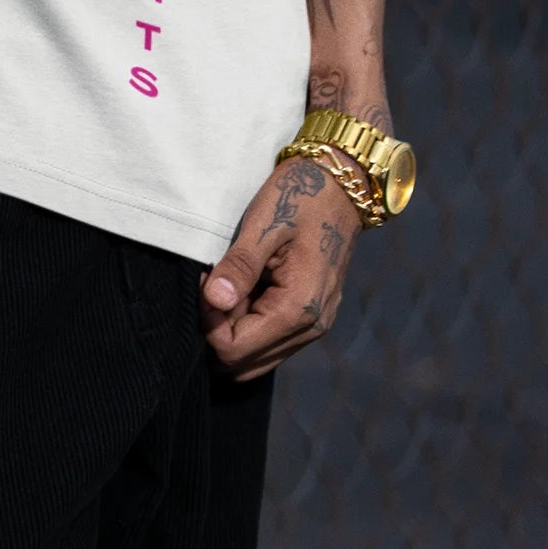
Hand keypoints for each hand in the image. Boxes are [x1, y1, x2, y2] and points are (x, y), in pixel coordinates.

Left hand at [199, 153, 362, 379]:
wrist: (342, 185)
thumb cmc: (301, 196)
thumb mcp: (264, 223)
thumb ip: (239, 265)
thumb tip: (213, 301)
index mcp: (298, 308)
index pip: (235, 350)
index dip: (208, 322)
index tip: (204, 282)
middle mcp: (311, 327)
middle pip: (245, 363)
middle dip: (219, 330)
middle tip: (213, 283)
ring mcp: (316, 325)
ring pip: (258, 356)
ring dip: (235, 327)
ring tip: (230, 281)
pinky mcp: (314, 316)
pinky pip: (273, 339)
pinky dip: (251, 322)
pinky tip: (246, 287)